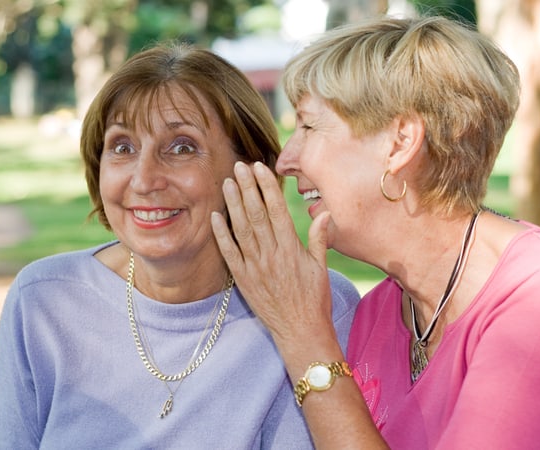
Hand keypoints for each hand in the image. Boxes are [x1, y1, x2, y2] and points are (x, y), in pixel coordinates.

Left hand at [211, 161, 334, 345]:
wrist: (301, 332)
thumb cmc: (314, 300)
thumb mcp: (321, 268)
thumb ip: (319, 239)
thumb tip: (323, 213)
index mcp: (292, 249)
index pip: (277, 210)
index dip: (268, 186)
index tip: (260, 168)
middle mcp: (272, 255)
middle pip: (257, 214)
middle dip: (248, 188)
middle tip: (239, 166)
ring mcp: (255, 267)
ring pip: (242, 229)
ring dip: (233, 205)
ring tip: (227, 183)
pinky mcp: (243, 280)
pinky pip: (230, 253)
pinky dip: (221, 235)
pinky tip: (215, 217)